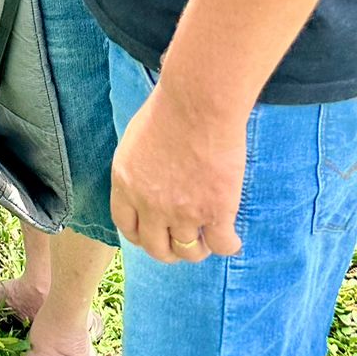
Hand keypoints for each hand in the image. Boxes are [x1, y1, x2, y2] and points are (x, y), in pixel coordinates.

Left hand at [110, 79, 245, 263]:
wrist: (197, 103)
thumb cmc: (168, 109)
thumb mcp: (135, 140)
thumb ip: (138, 169)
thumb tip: (148, 182)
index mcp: (125, 183)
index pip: (127, 226)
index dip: (141, 236)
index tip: (153, 234)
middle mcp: (150, 203)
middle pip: (156, 248)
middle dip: (169, 250)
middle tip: (181, 243)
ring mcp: (182, 212)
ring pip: (189, 252)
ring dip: (198, 249)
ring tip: (206, 239)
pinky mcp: (215, 212)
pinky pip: (222, 246)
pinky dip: (228, 245)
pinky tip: (231, 237)